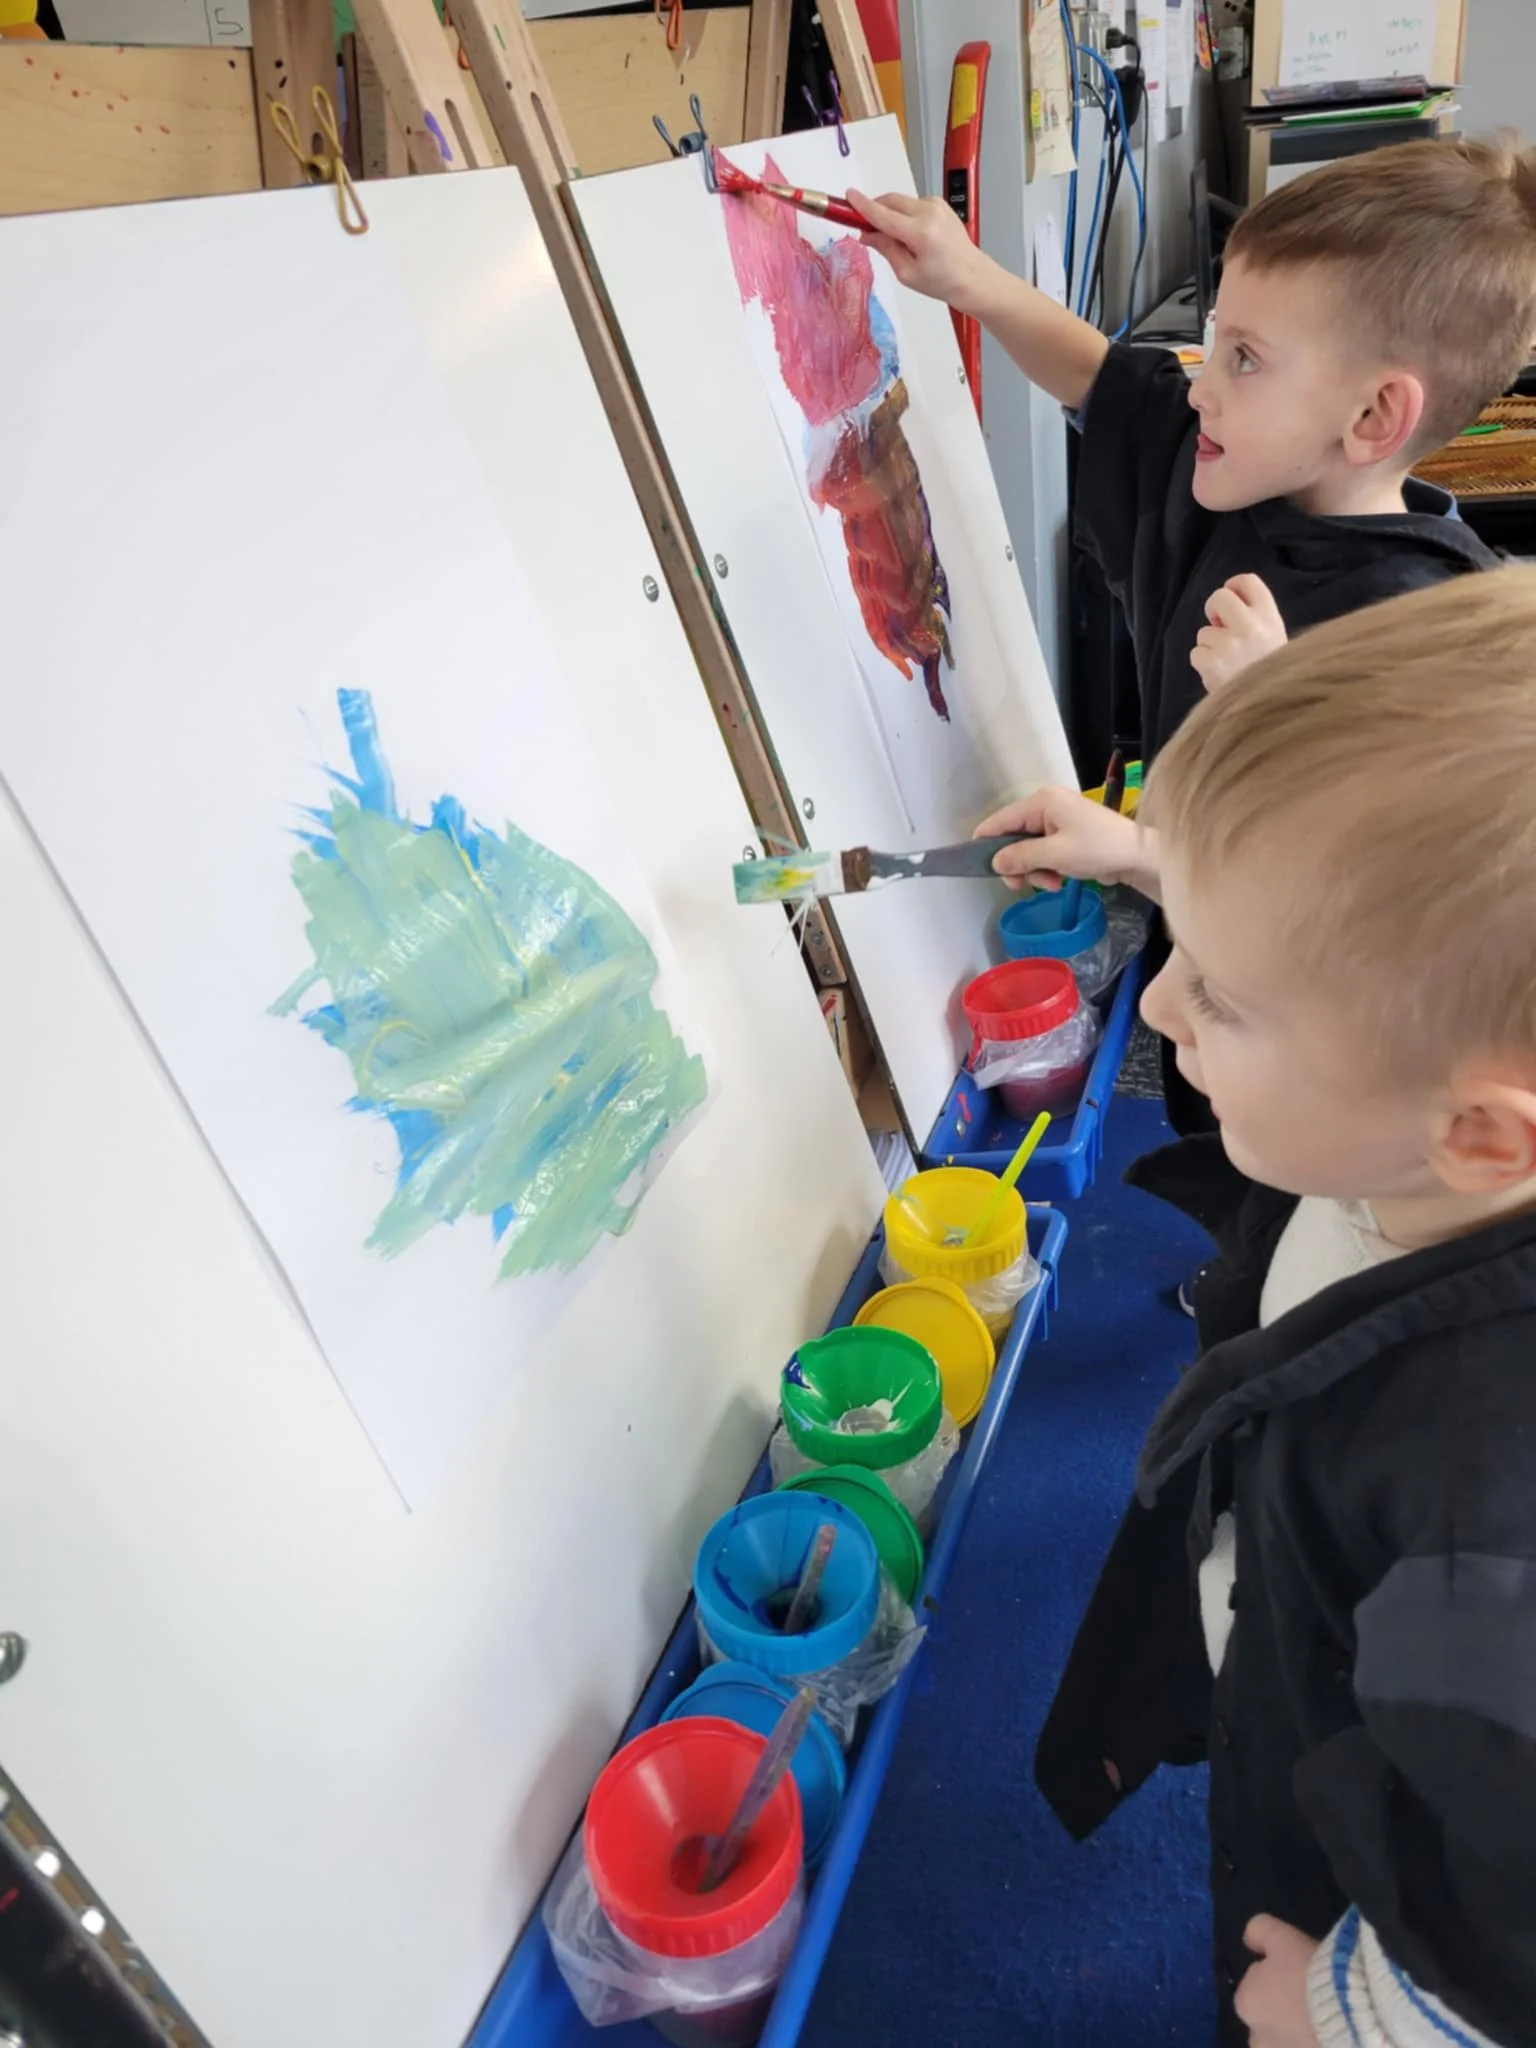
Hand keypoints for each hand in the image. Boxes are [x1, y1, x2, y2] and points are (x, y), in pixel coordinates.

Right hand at [848, 189, 991, 311]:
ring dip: (890, 214)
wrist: (973, 277)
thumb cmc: (943, 281)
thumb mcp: (907, 273)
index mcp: (921, 232)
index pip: (883, 214)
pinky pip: (912, 204)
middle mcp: (929, 212)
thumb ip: (885, 248)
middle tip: (865, 228)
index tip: (848, 196)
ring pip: (900, 202)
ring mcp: (936, 205)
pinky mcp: (939, 204)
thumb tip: (866, 234)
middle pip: (890, 201)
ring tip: (893, 239)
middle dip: (875, 211)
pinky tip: (908, 235)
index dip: (862, 206)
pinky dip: (903, 215)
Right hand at [975, 787, 1147, 892]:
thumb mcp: (1055, 854)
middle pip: (1012, 838)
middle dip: (1017, 864)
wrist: (1138, 856)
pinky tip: (1060, 880)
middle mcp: (1046, 806)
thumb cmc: (1098, 849)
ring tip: (1052, 883)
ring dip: (1034, 871)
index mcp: (1041, 802)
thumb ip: (1020, 857)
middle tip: (1024, 885)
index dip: (986, 844)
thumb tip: (994, 863)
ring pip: (1027, 850)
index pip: (999, 821)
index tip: (980, 869)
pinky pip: (1043, 853)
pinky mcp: (1066, 836)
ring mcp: (1057, 821)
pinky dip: (1047, 869)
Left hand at [1191, 574, 1287, 692]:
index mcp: (1269, 617)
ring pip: (1205, 632)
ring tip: (1229, 664)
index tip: (1231, 595)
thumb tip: (1229, 606)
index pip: (1248, 581)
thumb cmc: (1270, 674)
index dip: (1234, 586)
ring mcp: (1228, 643)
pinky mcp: (1211, 662)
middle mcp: (1250, 625)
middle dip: (1214, 609)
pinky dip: (1204, 664)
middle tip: (1220, 625)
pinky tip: (1220, 675)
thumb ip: (1258, 619)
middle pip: (1219, 597)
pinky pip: (1197, 653)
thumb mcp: (1276, 639)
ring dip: (1211, 646)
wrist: (1269, 709)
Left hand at [1234, 1917, 1320, 2047]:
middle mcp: (1257, 2039)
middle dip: (1284, 2013)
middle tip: (1313, 1998)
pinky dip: (1315, 2044)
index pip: (1254, 1988)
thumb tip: (1250, 1942)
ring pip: (1287, 2041)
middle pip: (1269, 2021)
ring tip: (1326, 2020)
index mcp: (1245, 2005)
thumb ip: (1258, 1932)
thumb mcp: (1280, 1935)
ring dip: (1299, 2032)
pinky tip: (1333, 2034)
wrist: (1352, 2014)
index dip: (1276, 1978)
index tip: (1298, 1974)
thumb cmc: (1309, 1972)